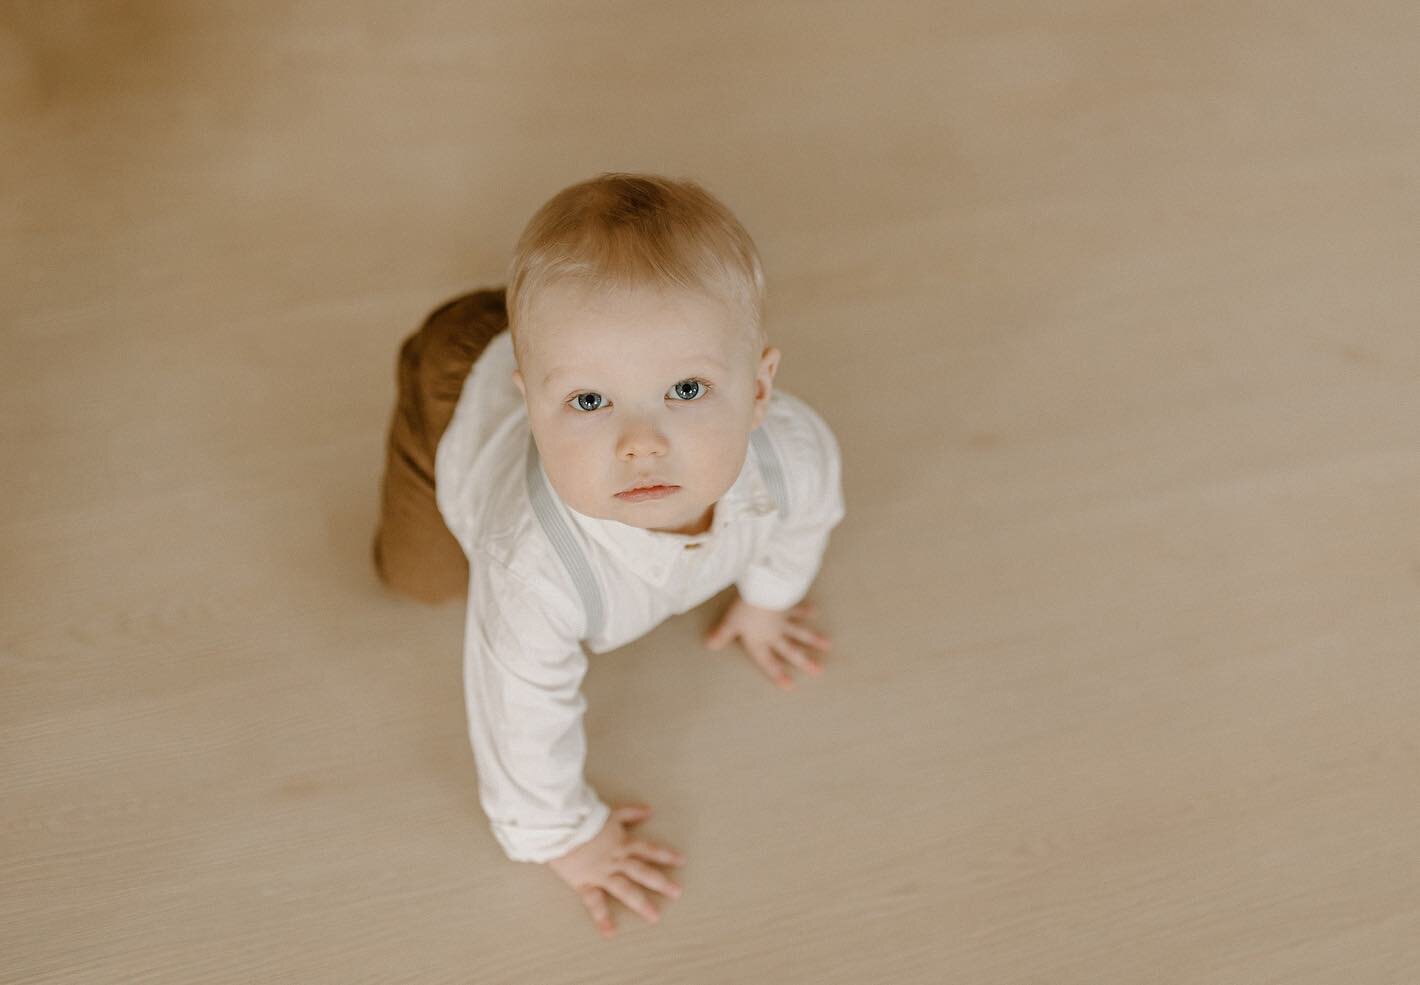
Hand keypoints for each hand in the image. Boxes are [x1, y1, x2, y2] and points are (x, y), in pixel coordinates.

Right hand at [546, 804, 684, 938]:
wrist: (559, 824)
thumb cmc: (582, 816)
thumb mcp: (610, 812)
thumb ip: (630, 813)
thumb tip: (650, 811)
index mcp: (621, 841)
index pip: (648, 849)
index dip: (665, 854)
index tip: (682, 861)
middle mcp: (615, 858)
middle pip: (642, 871)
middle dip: (660, 882)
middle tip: (677, 893)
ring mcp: (601, 872)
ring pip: (625, 888)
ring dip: (640, 902)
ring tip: (654, 917)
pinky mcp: (585, 881)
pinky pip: (595, 902)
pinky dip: (602, 917)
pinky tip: (610, 933)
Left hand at [703, 595, 831, 689]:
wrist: (764, 589)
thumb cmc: (746, 609)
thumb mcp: (730, 623)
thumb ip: (722, 635)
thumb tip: (710, 645)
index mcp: (760, 642)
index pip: (768, 662)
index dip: (778, 674)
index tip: (790, 685)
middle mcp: (775, 634)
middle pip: (791, 650)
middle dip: (805, 661)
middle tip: (819, 671)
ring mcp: (784, 621)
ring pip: (801, 632)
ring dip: (814, 638)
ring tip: (827, 644)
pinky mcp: (787, 605)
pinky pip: (797, 609)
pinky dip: (805, 610)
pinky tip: (815, 611)